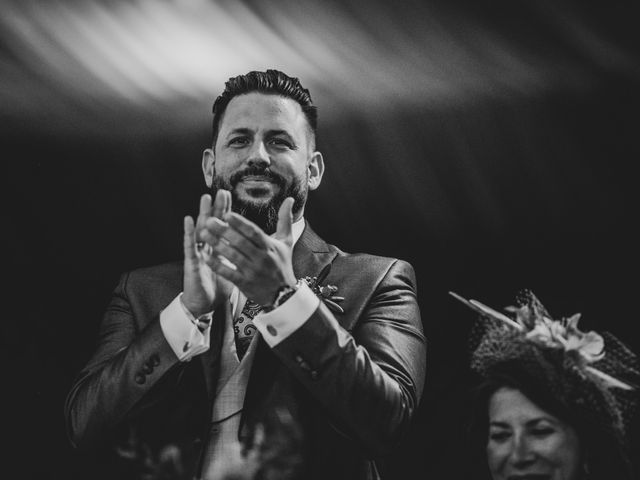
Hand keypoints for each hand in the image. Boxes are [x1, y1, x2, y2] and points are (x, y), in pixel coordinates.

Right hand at [182, 190, 231, 316]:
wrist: (205, 305)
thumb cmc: (218, 287)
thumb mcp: (234, 268)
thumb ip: (240, 255)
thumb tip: (253, 247)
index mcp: (219, 248)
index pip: (224, 227)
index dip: (227, 212)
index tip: (230, 196)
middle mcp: (208, 248)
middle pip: (213, 224)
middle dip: (217, 208)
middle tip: (221, 191)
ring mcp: (199, 254)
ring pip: (201, 231)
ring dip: (203, 214)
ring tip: (205, 199)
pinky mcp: (192, 263)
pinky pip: (190, 247)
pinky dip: (189, 233)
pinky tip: (189, 220)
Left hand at [200, 197, 296, 305]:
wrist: (284, 295)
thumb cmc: (283, 265)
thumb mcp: (286, 242)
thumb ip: (285, 220)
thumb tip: (289, 199)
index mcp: (270, 246)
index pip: (254, 232)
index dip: (240, 223)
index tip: (227, 214)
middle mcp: (262, 258)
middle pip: (241, 242)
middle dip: (224, 231)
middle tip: (209, 221)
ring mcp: (253, 272)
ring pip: (233, 256)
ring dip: (217, 245)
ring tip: (203, 234)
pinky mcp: (246, 284)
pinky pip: (229, 273)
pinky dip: (217, 265)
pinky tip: (206, 257)